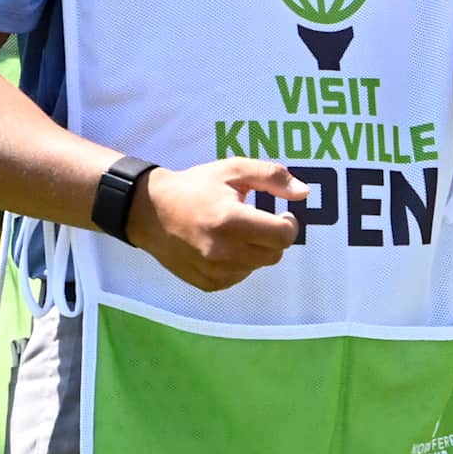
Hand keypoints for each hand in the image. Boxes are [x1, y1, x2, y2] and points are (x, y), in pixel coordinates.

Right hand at [134, 159, 305, 291]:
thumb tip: (304, 193)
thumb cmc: (196, 187)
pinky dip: (239, 264)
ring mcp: (213, 271)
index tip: (283, 215)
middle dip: (272, 236)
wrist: (149, 212)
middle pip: (274, 253)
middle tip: (257, 221)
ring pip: (258, 266)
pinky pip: (240, 277)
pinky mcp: (207, 284)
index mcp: (230, 221)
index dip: (289, 224)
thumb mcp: (233, 170)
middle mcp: (222, 251)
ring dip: (256, 250)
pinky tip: (223, 247)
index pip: (283, 235)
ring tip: (235, 232)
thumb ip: (272, 177)